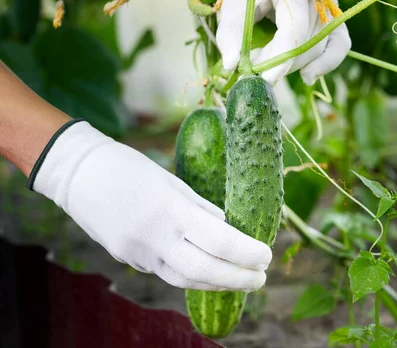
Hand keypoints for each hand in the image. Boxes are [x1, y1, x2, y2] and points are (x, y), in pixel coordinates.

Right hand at [30, 121, 271, 291]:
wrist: (77, 174)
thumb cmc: (128, 167)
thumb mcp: (170, 180)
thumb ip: (200, 207)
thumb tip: (227, 226)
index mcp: (169, 210)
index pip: (218, 240)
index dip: (246, 253)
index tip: (265, 256)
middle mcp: (154, 237)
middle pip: (204, 271)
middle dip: (238, 279)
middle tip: (261, 279)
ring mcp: (137, 253)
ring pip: (185, 280)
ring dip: (217, 283)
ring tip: (240, 280)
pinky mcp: (128, 259)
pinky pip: (166, 274)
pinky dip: (192, 277)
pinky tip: (209, 273)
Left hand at [216, 0, 351, 84]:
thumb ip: (232, 29)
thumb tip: (231, 66)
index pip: (294, 28)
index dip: (279, 58)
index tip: (262, 79)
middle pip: (307, 42)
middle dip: (281, 63)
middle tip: (254, 72)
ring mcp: (329, 6)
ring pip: (319, 47)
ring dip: (293, 64)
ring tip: (267, 69)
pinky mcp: (332, 17)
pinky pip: (338, 44)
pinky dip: (325, 63)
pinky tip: (307, 77)